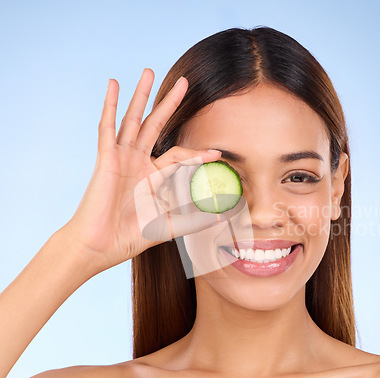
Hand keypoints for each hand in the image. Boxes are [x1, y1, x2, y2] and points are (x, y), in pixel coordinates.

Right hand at [61, 69, 224, 271]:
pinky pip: (108, 129)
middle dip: (170, 103)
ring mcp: (121, 158)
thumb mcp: (168, 226)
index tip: (217, 152)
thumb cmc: (129, 236)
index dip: (198, 153)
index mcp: (152, 176)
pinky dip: (110, 107)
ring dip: (141, 95)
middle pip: (156, 125)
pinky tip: (114, 85)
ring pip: (134, 120)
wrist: (100, 246)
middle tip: (185, 82)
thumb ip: (192, 221)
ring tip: (149, 71)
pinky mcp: (106, 159)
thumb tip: (220, 218)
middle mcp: (138, 162)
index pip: (179, 156)